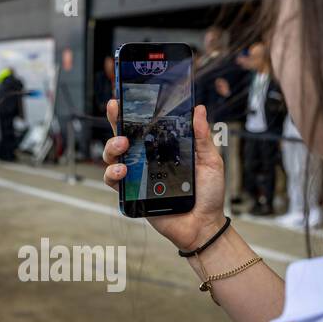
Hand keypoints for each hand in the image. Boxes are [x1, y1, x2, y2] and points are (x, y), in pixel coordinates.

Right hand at [102, 100, 227, 251]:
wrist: (204, 225)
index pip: (145, 126)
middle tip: (116, 111)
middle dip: (115, 121)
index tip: (123, 97)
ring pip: (113, 157)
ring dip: (112, 147)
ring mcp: (138, 176)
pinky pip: (113, 181)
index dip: (131, 112)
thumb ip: (202, 137)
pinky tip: (122, 170)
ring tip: (122, 145)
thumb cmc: (209, 194)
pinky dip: (112, 173)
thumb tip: (199, 109)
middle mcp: (147, 160)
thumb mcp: (210, 161)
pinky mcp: (132, 194)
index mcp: (164, 148)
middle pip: (123, 136)